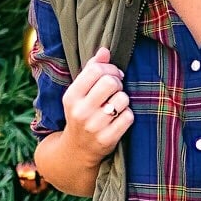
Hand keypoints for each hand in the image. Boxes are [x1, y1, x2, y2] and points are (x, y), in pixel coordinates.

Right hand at [63, 44, 133, 166]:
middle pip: (110, 82)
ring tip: (116, 106)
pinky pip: (129, 117)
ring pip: (123, 99)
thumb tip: (105, 51)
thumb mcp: (79, 93)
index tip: (113, 75)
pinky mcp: (107, 139)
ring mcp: (94, 126)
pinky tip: (119, 119)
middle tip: (116, 89)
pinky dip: (128, 115)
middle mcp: (81, 111)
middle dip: (118, 83)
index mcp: (71, 96)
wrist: (77, 149)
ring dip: (124, 100)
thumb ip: (91, 70)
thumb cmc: (81, 113)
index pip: (96, 69)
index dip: (110, 68)